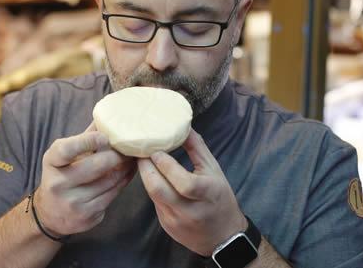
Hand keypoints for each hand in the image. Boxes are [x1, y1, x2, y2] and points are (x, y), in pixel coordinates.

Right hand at [34, 123, 135, 236]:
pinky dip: (123, 182)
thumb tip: (107, 115)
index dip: (88, 141)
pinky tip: (128, 173)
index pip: (67, 149)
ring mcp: (72, 202)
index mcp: (51, 162)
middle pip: (95, 166)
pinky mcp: (86, 216)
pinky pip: (112, 195)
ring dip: (125, 168)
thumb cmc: (62, 175)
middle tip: (129, 148)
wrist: (51, 214)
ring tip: (133, 158)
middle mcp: (58, 183)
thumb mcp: (64, 155)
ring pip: (109, 181)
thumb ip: (84, 137)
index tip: (105, 137)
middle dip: (116, 155)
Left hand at [138, 129, 246, 256]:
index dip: (166, 166)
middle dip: (146, 168)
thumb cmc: (220, 197)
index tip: (155, 150)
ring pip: (153, 196)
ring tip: (143, 161)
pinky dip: (152, 188)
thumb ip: (197, 148)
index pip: (183, 182)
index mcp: (207, 194)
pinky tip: (152, 178)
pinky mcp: (167, 226)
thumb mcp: (214, 170)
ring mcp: (176, 220)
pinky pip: (155, 203)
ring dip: (146, 177)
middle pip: (159, 190)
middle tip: (140, 152)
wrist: (222, 236)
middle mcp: (190, 210)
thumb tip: (182, 126)